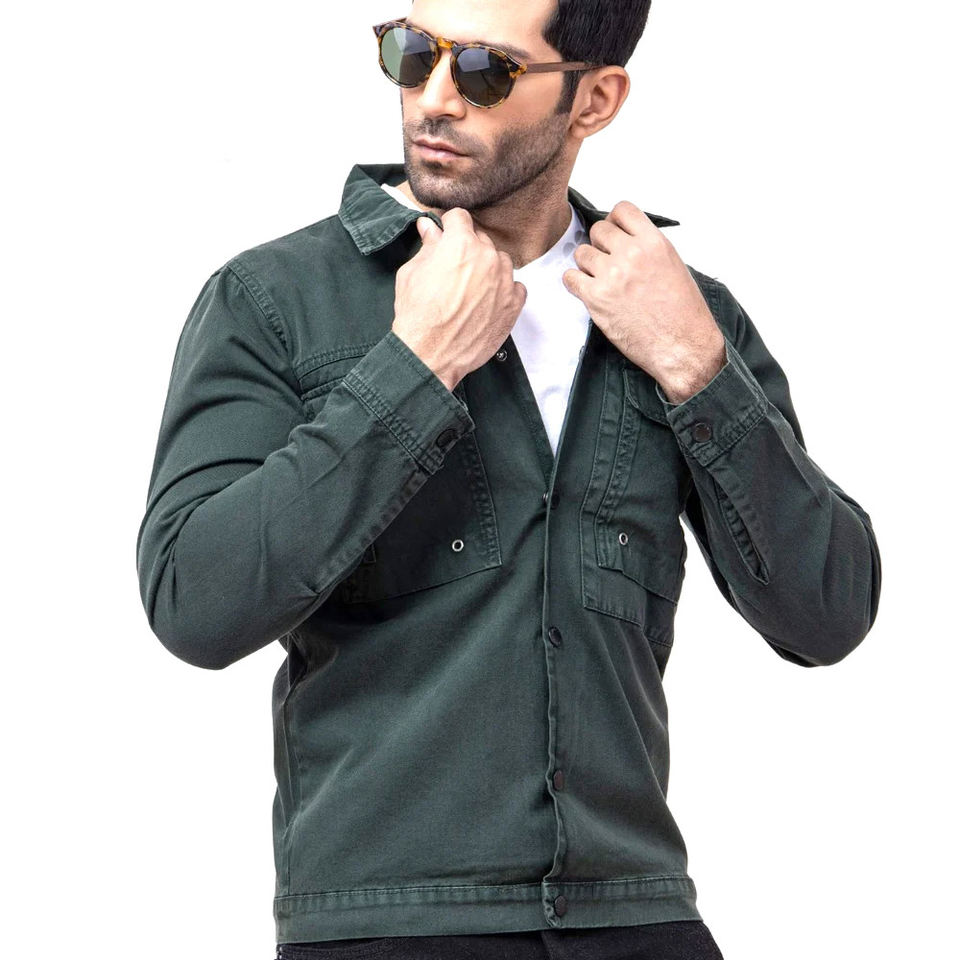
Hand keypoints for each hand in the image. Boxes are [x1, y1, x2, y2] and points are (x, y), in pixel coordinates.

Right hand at [392, 209, 526, 391]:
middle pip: (481, 239)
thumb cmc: (417, 316)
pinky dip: (504, 291)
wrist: (430, 354)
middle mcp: (487, 257)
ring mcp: (504, 281)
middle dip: (468, 250)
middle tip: (454, 271)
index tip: (447, 237)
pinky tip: (487, 302)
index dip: (450, 227)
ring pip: (500, 261)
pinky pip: (515, 286)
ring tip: (471, 289)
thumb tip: (428, 227)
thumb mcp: (411, 273)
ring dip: (488, 269)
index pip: (460, 217)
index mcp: (460, 244)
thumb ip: (427, 246)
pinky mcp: (514, 304)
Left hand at [562, 201, 725, 402]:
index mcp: (653, 243)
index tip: (615, 233)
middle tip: (608, 262)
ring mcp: (611, 276)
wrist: (682, 346)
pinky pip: (570, 278)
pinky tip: (588, 290)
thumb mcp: (673, 265)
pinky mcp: (596, 298)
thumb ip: (647, 248)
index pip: (622, 211)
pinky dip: (575, 283)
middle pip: (598, 231)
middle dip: (601, 245)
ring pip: (582, 253)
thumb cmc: (683, 313)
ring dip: (587, 265)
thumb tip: (625, 242)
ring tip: (600, 280)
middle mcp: (631, 255)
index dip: (615, 222)